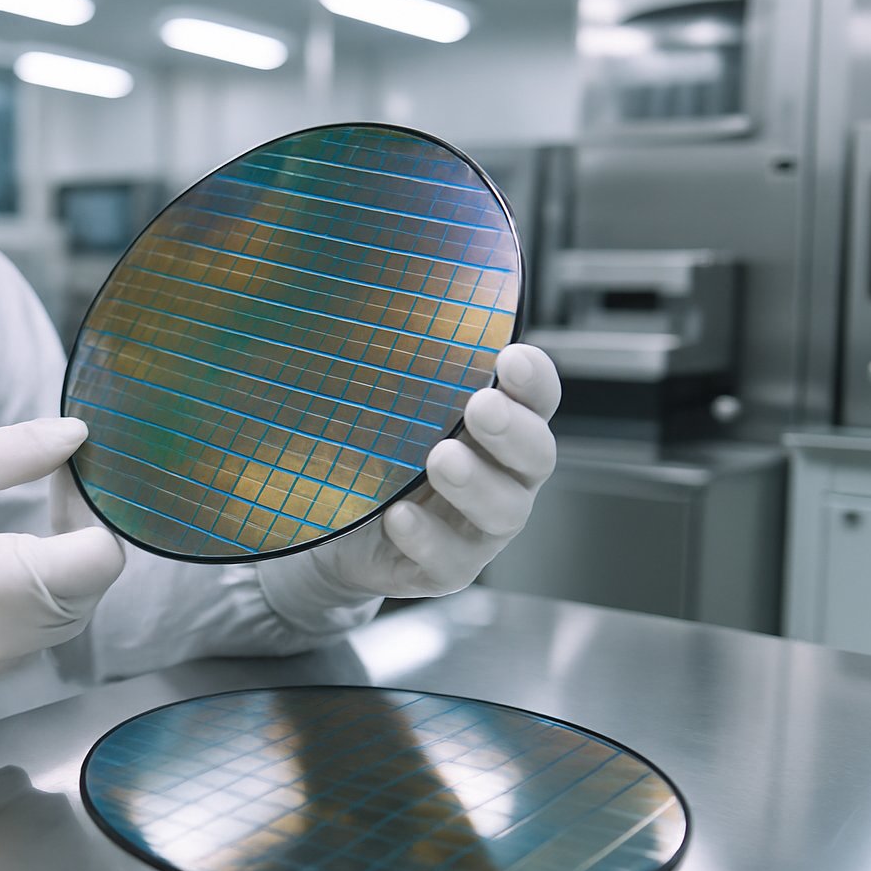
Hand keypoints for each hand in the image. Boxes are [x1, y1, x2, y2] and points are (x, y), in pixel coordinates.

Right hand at [0, 418, 124, 684]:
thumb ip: (14, 451)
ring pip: (67, 620)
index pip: (101, 560)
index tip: (66, 482)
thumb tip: (76, 436)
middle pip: (91, 593)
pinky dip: (37, 601)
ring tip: (28, 527)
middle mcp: (3, 636)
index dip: (95, 515)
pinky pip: (33, 638)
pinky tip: (3, 564)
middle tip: (53, 495)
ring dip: (64, 574)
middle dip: (84, 542)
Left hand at [266, 344, 559, 606]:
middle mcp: (502, 477)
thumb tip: (380, 302)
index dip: (534, 380)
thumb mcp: (388, 410)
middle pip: (537, 455)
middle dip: (514, 430)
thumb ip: (403, 374)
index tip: (511, 356)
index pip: (536, 400)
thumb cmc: (374, 457)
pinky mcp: (446, 568)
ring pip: (504, 511)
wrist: (333, 533)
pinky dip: (427, 537)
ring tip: (441, 458)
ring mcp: (479, 528)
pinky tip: (400, 516)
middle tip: (481, 405)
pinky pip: (449, 560)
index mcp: (497, 429)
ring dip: (477, 484)